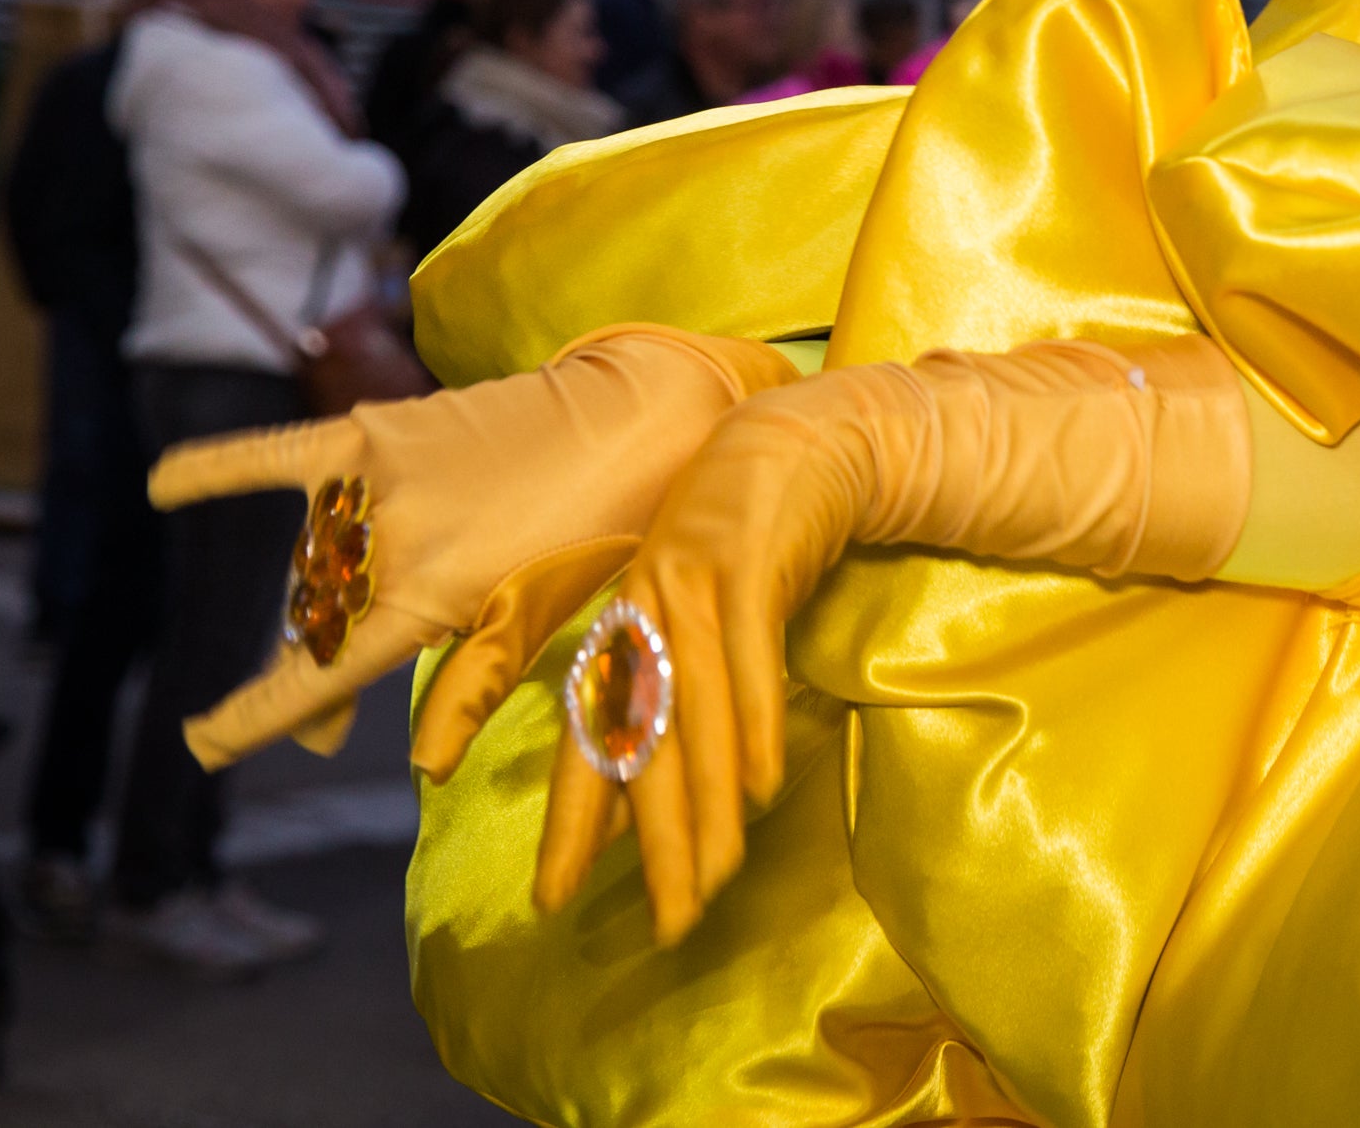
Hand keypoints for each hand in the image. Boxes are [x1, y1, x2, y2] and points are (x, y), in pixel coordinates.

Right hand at [146, 325, 794, 776]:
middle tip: (331, 726)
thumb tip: (423, 769)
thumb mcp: (549, 624)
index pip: (316, 678)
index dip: (250, 719)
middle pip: (312, 620)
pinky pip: (280, 453)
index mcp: (430, 603)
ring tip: (327, 642)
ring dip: (309, 604)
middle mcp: (391, 542)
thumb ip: (471, 684)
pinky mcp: (381, 426)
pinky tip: (161, 483)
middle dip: (313, 673)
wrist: (643, 419)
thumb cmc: (608, 534)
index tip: (202, 746)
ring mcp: (378, 481)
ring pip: (308, 556)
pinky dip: (218, 467)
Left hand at [532, 398, 873, 945]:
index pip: (589, 738)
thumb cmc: (754, 542)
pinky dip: (754, 723)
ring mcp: (689, 582)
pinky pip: (748, 657)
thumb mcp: (701, 620)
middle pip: (640, 742)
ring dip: (706, 802)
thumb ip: (667, 704)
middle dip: (652, 839)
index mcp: (626, 627)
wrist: (808, 439)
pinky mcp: (746, 561)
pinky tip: (761, 785)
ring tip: (718, 876)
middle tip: (669, 921)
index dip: (573, 818)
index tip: (552, 898)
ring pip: (692, 713)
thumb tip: (633, 805)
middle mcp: (641, 609)